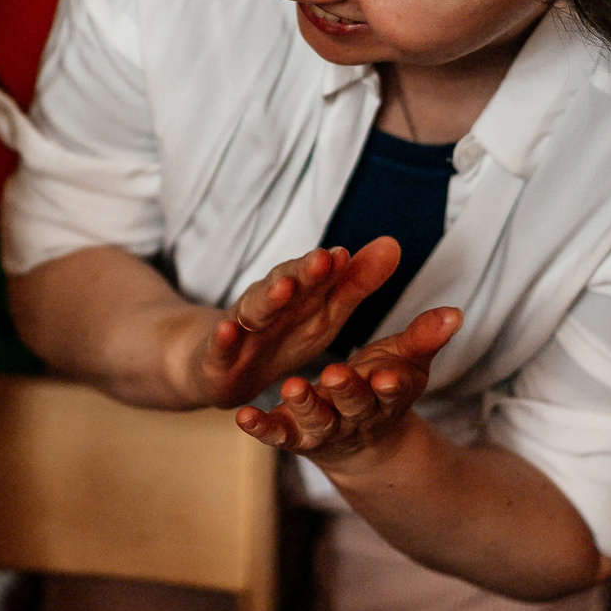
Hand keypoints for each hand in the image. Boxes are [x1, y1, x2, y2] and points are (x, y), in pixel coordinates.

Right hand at [187, 237, 402, 407]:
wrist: (222, 367)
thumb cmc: (281, 335)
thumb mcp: (324, 314)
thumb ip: (355, 283)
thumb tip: (393, 244)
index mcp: (297, 295)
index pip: (314, 276)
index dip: (329, 266)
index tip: (344, 255)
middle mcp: (267, 304)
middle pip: (286, 285)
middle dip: (303, 273)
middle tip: (322, 261)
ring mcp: (241, 327)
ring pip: (254, 309)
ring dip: (268, 297)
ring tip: (283, 287)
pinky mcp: (217, 356)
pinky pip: (220, 346)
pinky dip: (223, 338)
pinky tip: (228, 330)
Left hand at [233, 306, 460, 460]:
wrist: (359, 444)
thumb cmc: (380, 389)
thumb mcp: (403, 361)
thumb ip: (424, 338)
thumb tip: (455, 313)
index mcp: (385, 397)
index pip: (391, 391)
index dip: (390, 385)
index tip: (388, 376)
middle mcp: (354, 417)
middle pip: (352, 406)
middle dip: (346, 392)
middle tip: (336, 374)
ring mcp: (321, 429)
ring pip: (314, 420)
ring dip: (304, 405)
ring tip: (294, 386)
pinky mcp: (292, 436)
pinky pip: (276, 435)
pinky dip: (261, 429)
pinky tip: (244, 417)